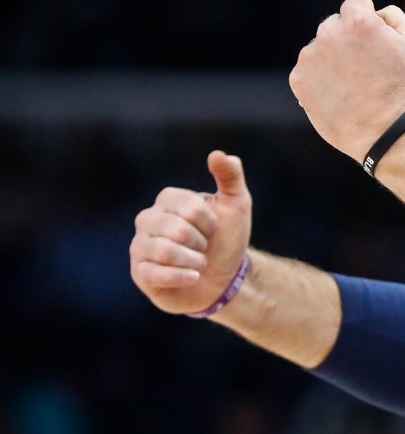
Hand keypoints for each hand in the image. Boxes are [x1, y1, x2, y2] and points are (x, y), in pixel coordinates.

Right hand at [129, 150, 252, 314]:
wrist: (225, 279)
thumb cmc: (227, 240)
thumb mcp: (236, 205)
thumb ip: (230, 177)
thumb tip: (219, 154)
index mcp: (167, 199)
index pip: (190, 207)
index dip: (210, 223)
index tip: (213, 228)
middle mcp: (147, 219)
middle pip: (178, 230)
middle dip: (202, 244)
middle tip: (204, 248)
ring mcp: (140, 246)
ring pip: (166, 252)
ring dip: (195, 261)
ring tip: (199, 263)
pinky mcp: (140, 273)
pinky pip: (155, 274)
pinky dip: (182, 277)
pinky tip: (193, 277)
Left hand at [289, 0, 404, 161]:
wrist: (385, 130)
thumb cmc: (402, 87)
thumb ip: (392, 15)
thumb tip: (375, 12)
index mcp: (357, 20)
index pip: (356, 5)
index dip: (369, 23)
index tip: (375, 44)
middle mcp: (328, 32)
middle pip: (334, 26)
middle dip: (348, 41)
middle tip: (365, 69)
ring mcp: (310, 57)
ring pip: (319, 49)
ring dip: (332, 61)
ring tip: (352, 86)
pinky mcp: (298, 80)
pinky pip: (307, 72)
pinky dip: (319, 81)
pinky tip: (338, 95)